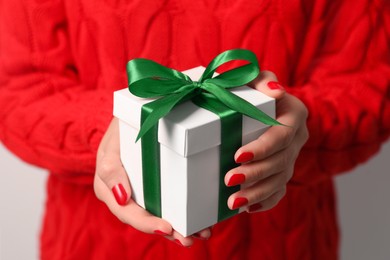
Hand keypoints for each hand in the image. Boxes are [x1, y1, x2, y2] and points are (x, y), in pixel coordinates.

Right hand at [94, 118, 210, 246]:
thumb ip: (110, 168)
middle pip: (146, 220)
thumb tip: (121, 198)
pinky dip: (185, 215)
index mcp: (109, 190)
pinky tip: (202, 222)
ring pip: (160, 216)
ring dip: (180, 228)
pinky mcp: (155, 188)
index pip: (127, 213)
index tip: (167, 228)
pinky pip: (169, 204)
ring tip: (202, 233)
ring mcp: (141, 193)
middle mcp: (125, 197)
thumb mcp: (111, 143)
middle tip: (190, 238)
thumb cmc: (121, 129)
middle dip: (169, 232)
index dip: (146, 223)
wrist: (134, 117)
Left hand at [224, 71, 308, 211]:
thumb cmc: (250, 91)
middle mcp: (296, 138)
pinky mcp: (282, 172)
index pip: (282, 134)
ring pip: (279, 180)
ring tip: (233, 202)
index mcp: (294, 115)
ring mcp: (291, 158)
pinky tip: (247, 209)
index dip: (263, 147)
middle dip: (255, 173)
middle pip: (280, 161)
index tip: (238, 155)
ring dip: (257, 193)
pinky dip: (264, 202)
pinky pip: (278, 192)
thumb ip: (262, 79)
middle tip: (229, 180)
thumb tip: (274, 92)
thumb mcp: (253, 78)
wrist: (258, 107)